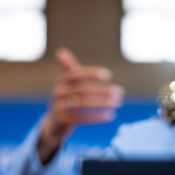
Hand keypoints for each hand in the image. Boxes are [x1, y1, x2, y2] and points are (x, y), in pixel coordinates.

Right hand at [38, 47, 124, 163]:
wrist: (55, 123)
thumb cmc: (66, 98)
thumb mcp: (66, 84)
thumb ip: (68, 68)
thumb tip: (61, 51)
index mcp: (60, 81)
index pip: (76, 74)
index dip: (91, 74)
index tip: (108, 75)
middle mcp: (57, 93)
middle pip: (82, 90)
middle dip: (102, 91)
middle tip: (119, 92)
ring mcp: (58, 108)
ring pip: (83, 105)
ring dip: (102, 104)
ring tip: (117, 103)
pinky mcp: (62, 121)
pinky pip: (82, 119)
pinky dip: (97, 118)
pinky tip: (110, 116)